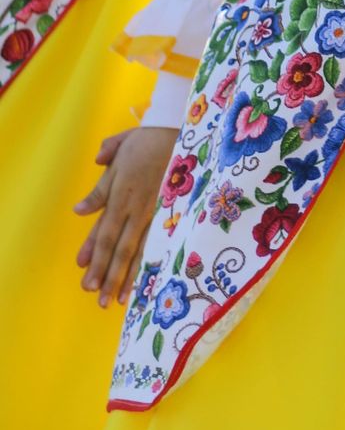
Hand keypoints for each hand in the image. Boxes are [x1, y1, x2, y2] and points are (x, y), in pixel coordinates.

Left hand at [74, 125, 177, 307]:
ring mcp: (156, 212)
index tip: (84, 272)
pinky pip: (159, 241)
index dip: (94, 253)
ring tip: (118, 299)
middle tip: (98, 299)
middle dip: (108, 274)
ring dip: (128, 276)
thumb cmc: (145, 140)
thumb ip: (99, 187)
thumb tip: (80, 209)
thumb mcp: (116, 155)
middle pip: (120, 247)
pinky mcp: (172, 211)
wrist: (179, 129)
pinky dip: (151, 262)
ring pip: (140, 250)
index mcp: (121, 194)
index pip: (104, 231)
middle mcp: (137, 208)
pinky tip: (148, 278)